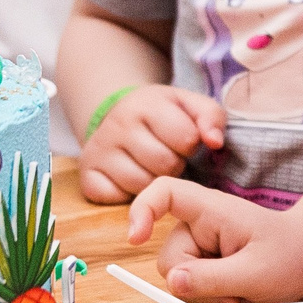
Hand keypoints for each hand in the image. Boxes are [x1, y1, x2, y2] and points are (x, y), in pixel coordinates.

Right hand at [79, 85, 227, 202]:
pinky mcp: (87, 176)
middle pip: (165, 164)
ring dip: (154, 182)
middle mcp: (117, 125)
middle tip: (166, 154)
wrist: (116, 115)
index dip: (190, 144)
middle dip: (174, 164)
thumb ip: (211, 116)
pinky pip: (116, 198)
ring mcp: (98, 151)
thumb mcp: (187, 104)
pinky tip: (130, 177)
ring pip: (142, 185)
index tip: (183, 140)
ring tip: (151, 166)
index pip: (186, 138)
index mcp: (145, 104)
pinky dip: (128, 195)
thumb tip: (215, 142)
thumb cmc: (161, 115)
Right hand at [125, 179, 302, 302]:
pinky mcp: (208, 262)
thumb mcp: (255, 273)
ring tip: (242, 294)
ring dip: (207, 294)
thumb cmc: (294, 254)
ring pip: (181, 278)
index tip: (136, 240)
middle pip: (169, 257)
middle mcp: (201, 224)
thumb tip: (172, 282)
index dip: (141, 210)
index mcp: (211, 210)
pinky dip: (213, 297)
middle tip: (233, 297)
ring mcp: (204, 244)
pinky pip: (194, 286)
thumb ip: (211, 279)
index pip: (164, 192)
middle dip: (194, 284)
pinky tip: (238, 297)